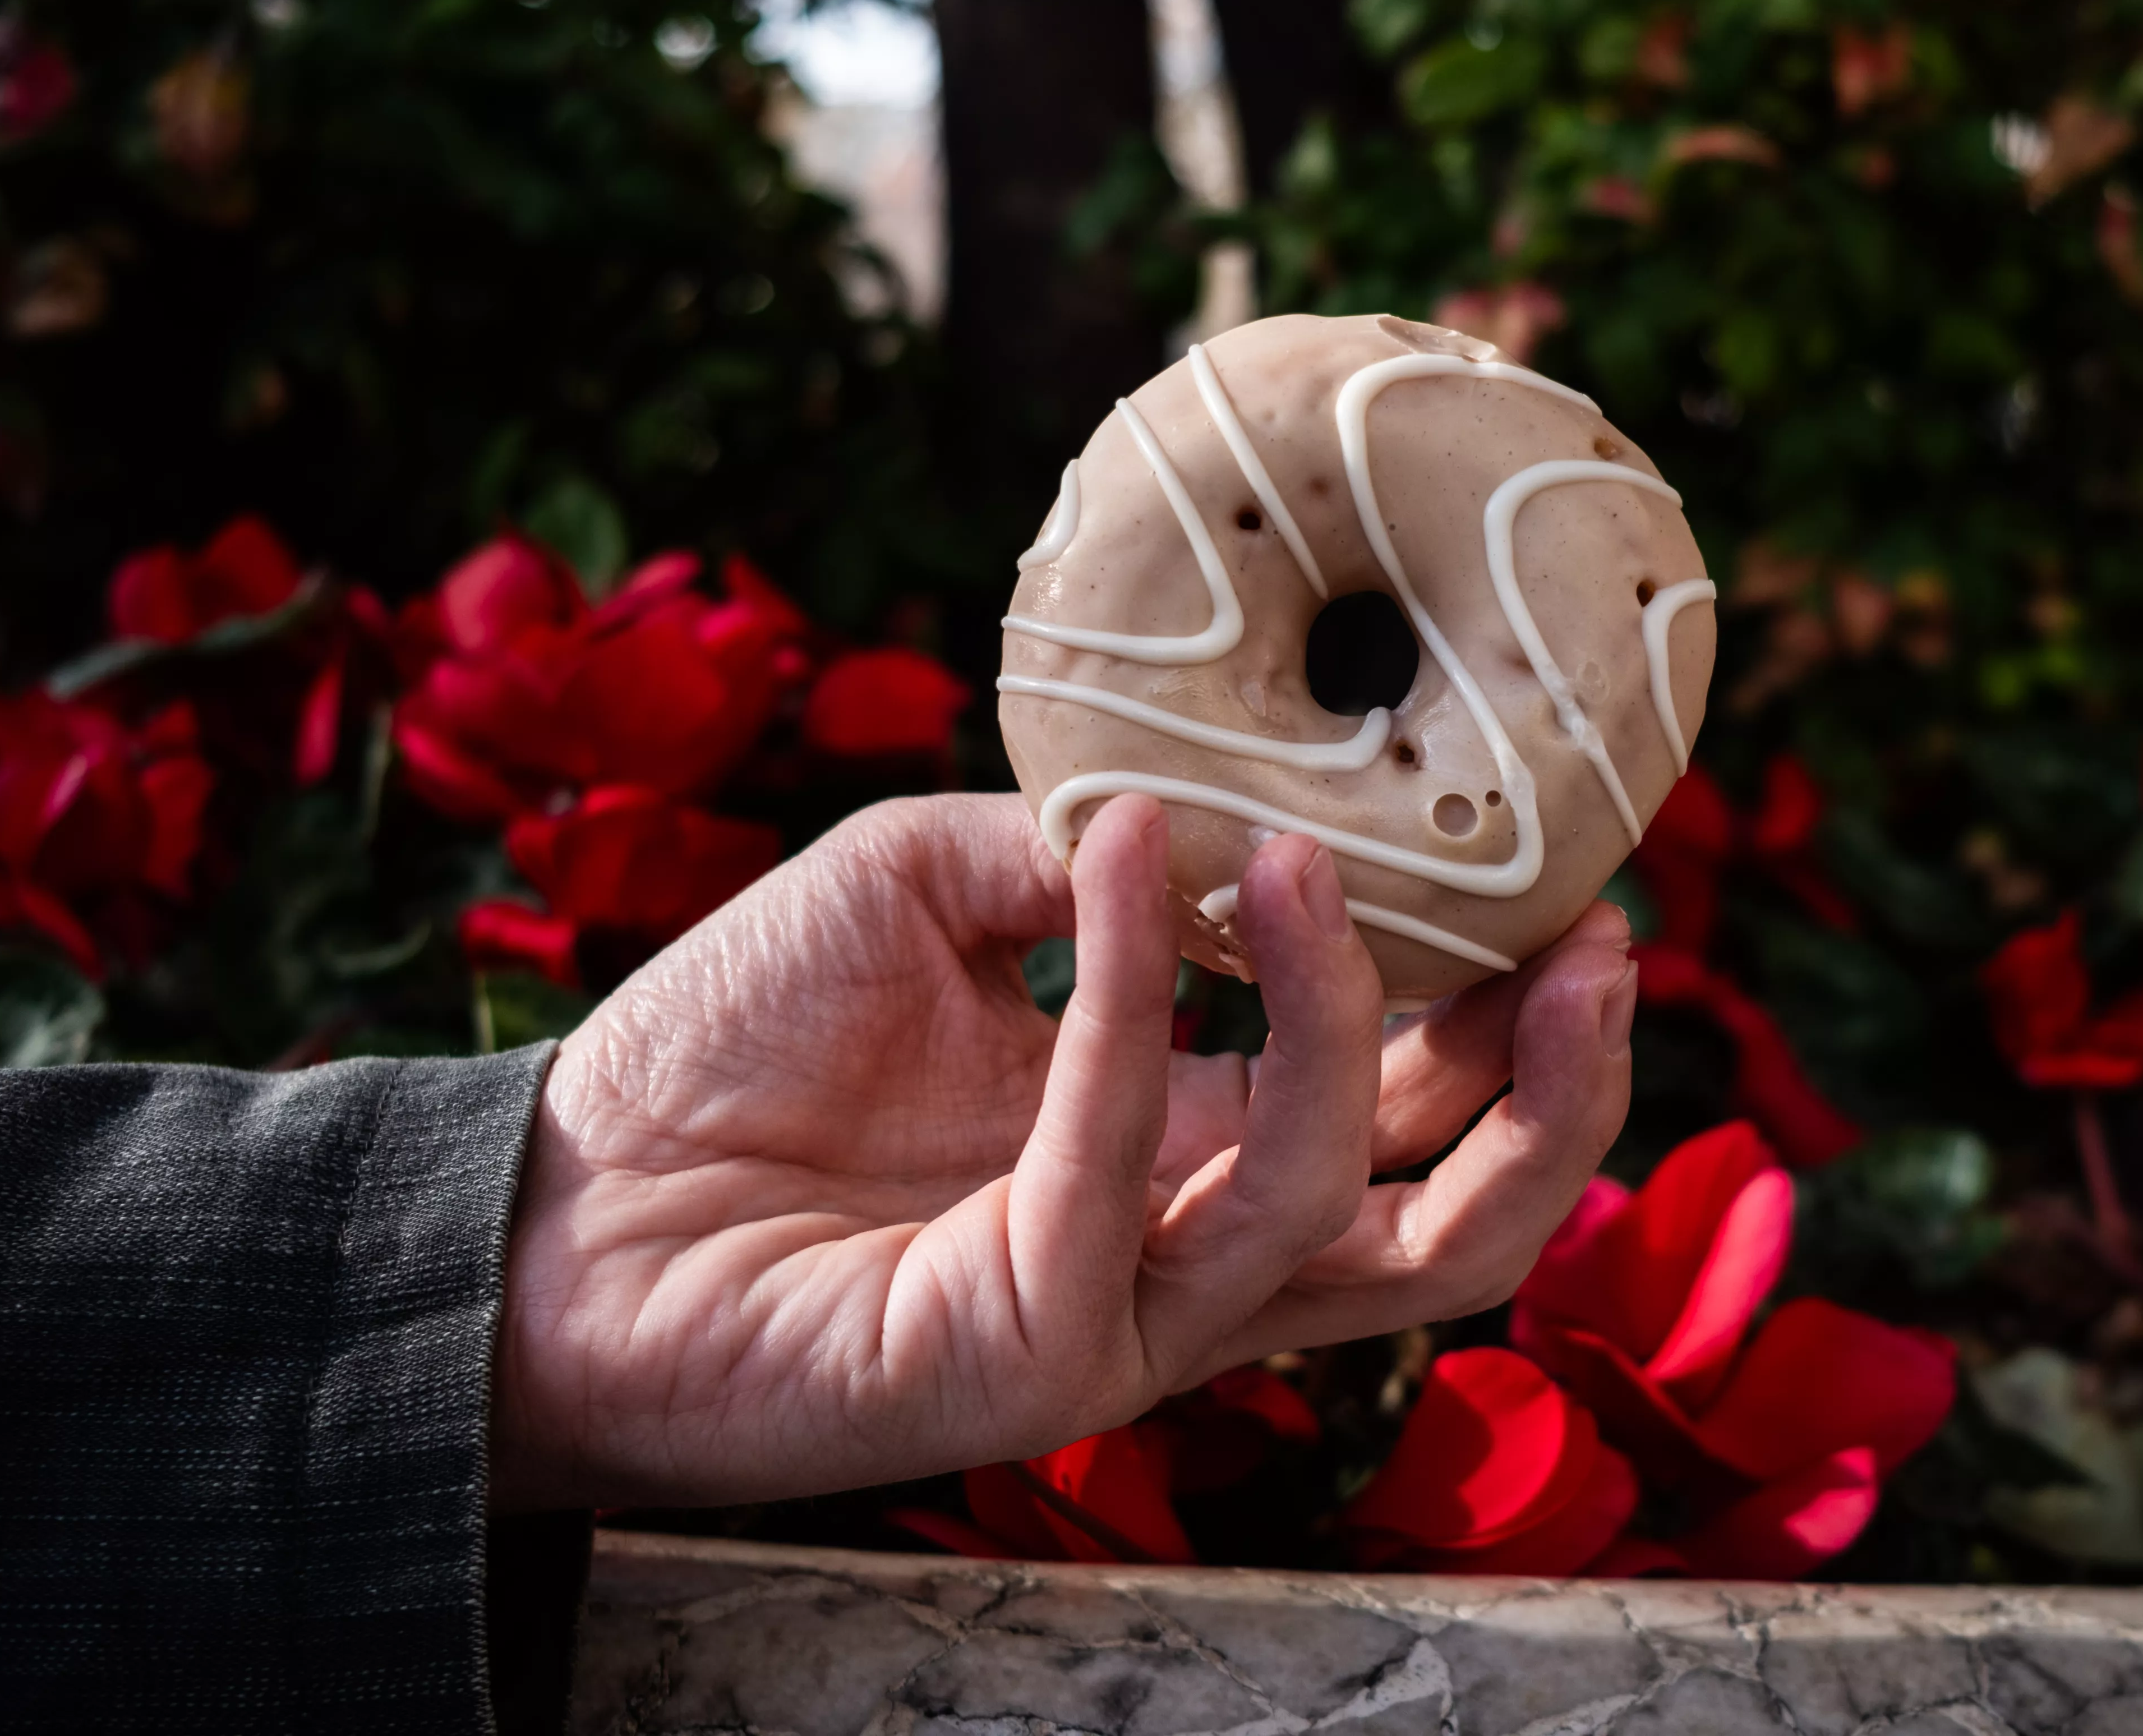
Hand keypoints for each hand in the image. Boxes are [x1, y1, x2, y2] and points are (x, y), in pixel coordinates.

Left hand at [488, 791, 1635, 1507]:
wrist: (549, 1199)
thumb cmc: (726, 1051)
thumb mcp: (918, 889)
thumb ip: (1066, 856)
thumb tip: (1206, 801)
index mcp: (1187, 1149)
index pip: (1411, 1110)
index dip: (1509, 1011)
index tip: (1565, 874)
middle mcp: (1185, 1249)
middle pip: (1457, 1223)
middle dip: (1556, 1090)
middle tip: (1593, 933)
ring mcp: (1122, 1314)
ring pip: (1346, 1219)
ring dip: (1362, 1020)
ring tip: (1326, 859)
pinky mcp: (1032, 1342)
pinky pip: (1132, 1159)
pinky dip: (1142, 995)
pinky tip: (1130, 855)